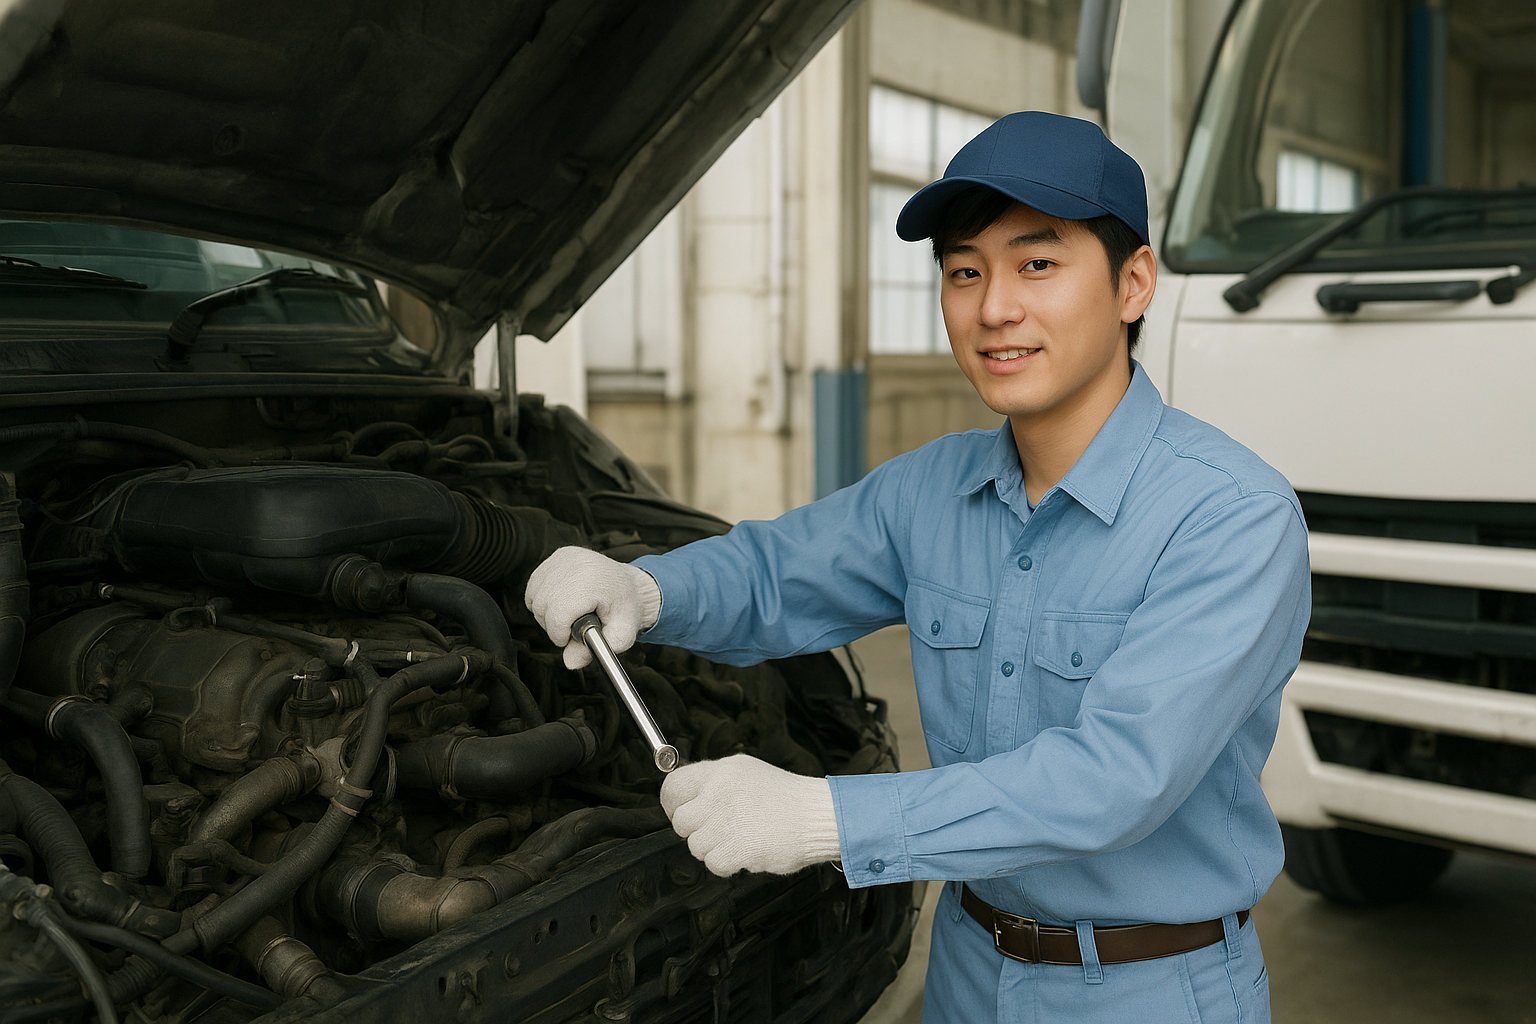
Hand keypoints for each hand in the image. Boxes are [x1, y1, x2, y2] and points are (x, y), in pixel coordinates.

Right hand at [524, 547, 661, 668]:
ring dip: (546, 613)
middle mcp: (577, 564)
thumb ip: (597, 651)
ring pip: (535, 598)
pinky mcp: (559, 555)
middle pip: (543, 607)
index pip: (558, 614)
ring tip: (569, 615)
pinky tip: (561, 602)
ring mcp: (566, 557)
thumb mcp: (621, 635)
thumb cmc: (625, 610)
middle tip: (572, 627)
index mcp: (593, 582)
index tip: (570, 638)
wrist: (631, 584)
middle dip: (554, 625)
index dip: (560, 634)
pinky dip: (542, 599)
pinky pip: (534, 585)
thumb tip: (571, 662)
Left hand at [660, 754, 840, 875]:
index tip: (678, 811)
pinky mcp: (736, 848)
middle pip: (680, 821)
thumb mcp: (746, 772)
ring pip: (695, 846)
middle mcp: (719, 794)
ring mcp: (726, 822)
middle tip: (717, 829)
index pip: (672, 786)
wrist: (816, 816)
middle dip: (695, 830)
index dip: (671, 804)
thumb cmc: (785, 797)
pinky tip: (745, 850)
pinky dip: (728, 863)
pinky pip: (713, 864)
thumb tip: (686, 796)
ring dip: (714, 848)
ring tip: (739, 838)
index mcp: (720, 772)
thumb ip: (714, 782)